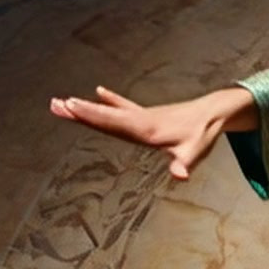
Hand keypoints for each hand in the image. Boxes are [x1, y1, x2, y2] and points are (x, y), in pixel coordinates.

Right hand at [49, 85, 256, 180]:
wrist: (214, 112)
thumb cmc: (203, 134)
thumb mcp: (195, 153)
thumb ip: (185, 165)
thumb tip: (180, 177)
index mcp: (146, 129)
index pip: (114, 122)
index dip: (92, 116)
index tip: (71, 108)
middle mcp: (140, 120)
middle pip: (105, 116)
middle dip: (80, 111)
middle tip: (55, 104)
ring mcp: (142, 116)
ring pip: (110, 111)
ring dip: (87, 106)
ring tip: (62, 101)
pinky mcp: (148, 115)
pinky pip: (125, 106)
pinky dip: (111, 100)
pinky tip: (98, 91)